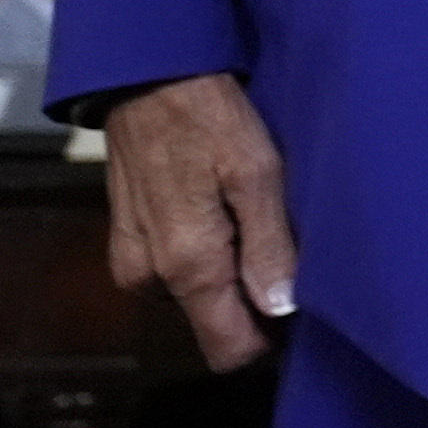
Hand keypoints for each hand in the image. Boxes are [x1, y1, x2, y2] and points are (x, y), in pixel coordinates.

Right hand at [99, 74, 298, 371]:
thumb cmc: (209, 118)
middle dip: (252, 301)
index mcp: (186, 265)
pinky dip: (203, 253)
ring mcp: (133, 260)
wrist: (146, 79)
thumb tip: (282, 309)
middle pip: (213, 322)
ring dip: (228, 272)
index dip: (267, 340)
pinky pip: (174, 269)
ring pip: (195, 295)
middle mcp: (150, 276)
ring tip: (257, 220)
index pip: (226, 348)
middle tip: (287, 251)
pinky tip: (225, 212)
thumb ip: (269, 245)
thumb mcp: (256, 173)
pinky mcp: (127, 240)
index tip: (300, 314)